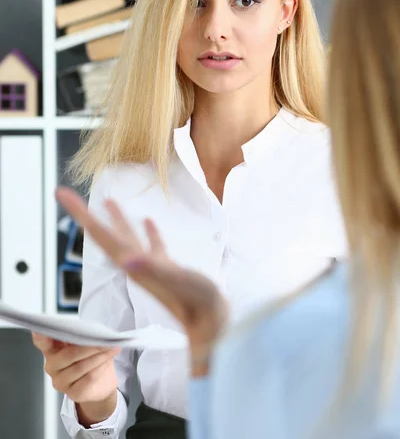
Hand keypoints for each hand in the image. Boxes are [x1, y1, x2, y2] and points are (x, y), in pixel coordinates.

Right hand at [32, 333, 119, 404]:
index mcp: (52, 350)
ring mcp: (60, 382)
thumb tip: (90, 330)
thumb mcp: (85, 343)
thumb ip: (81, 336)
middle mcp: (52, 366)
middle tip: (106, 340)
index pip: (43, 343)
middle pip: (69, 354)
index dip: (41, 337)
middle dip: (90, 346)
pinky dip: (101, 367)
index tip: (40, 331)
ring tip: (112, 347)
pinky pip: (89, 378)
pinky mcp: (73, 393)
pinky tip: (108, 360)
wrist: (100, 383)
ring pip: (81, 366)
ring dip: (100, 356)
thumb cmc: (90, 357)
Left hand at [56, 186, 227, 372]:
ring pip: (128, 238)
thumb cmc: (198, 304)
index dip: (81, 214)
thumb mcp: (178, 281)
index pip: (100, 234)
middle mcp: (136, 264)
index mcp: (133, 263)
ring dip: (116, 220)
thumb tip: (128, 259)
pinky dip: (149, 232)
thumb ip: (154, 269)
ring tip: (109, 201)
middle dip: (86, 214)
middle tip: (67, 196)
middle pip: (105, 235)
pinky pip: (154, 245)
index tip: (61, 195)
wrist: (212, 329)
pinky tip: (148, 221)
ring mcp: (152, 267)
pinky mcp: (169, 270)